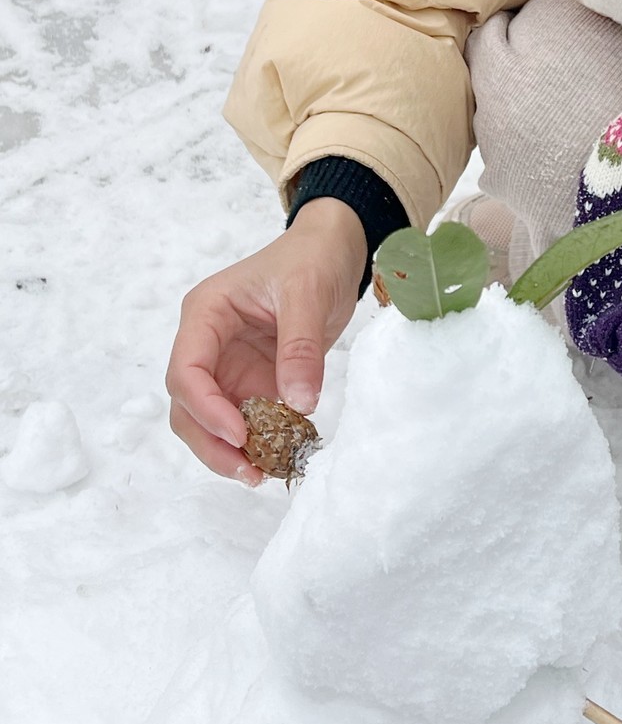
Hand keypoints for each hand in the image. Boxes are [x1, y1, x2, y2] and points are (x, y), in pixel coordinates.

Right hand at [167, 199, 366, 482]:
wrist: (333, 250)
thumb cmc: (312, 257)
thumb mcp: (308, 293)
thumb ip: (300, 348)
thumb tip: (299, 404)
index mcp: (206, 314)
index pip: (186, 370)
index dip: (206, 408)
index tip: (241, 434)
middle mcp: (208, 343)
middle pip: (188, 405)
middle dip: (211, 442)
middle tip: (249, 471)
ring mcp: (228, 365)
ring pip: (209, 420)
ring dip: (229, 451)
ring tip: (263, 473)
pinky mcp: (253, 380)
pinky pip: (245, 420)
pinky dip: (257, 442)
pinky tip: (279, 457)